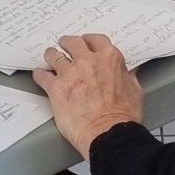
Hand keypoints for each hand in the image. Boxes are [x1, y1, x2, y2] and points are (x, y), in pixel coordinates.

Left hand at [35, 34, 144, 156]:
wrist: (108, 134)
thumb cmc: (122, 117)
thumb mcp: (135, 91)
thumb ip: (128, 77)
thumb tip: (128, 73)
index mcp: (109, 58)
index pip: (95, 40)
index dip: (88, 41)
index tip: (86, 44)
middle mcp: (87, 61)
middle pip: (72, 42)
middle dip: (67, 43)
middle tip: (65, 46)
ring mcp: (69, 73)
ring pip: (54, 55)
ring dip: (51, 56)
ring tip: (50, 56)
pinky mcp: (55, 88)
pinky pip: (42, 75)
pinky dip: (40, 75)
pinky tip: (40, 75)